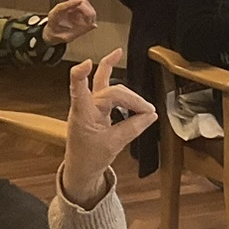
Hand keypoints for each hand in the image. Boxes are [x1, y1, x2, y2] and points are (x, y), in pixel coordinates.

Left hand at [43, 0, 98, 44]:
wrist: (52, 34)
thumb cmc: (57, 34)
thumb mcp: (66, 37)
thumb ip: (79, 31)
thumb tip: (93, 25)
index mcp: (56, 14)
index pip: (63, 5)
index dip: (72, 3)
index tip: (80, 1)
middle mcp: (64, 8)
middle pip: (79, 4)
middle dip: (87, 12)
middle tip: (90, 22)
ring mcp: (71, 7)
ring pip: (85, 4)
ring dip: (90, 12)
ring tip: (90, 22)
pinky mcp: (77, 8)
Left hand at [62, 49, 156, 205]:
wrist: (81, 168)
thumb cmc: (90, 157)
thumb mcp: (114, 144)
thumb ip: (133, 127)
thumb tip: (150, 115)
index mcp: (84, 114)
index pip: (78, 90)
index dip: (80, 75)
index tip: (87, 63)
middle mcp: (85, 106)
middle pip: (110, 91)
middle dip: (132, 99)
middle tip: (147, 111)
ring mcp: (90, 104)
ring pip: (103, 82)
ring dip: (113, 71)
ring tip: (120, 60)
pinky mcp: (95, 105)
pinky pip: (103, 85)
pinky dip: (110, 73)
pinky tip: (115, 59)